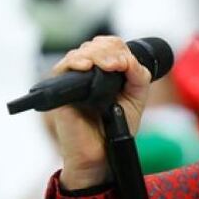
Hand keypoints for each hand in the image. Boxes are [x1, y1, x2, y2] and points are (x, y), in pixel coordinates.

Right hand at [46, 36, 151, 189]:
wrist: (102, 154)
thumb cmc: (116, 128)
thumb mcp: (136, 98)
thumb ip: (138, 76)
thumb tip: (128, 59)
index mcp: (106, 71)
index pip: (110, 46)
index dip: (120, 49)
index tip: (128, 65)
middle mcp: (88, 72)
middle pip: (96, 45)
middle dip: (110, 51)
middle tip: (119, 66)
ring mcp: (73, 80)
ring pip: (82, 52)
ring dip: (98, 55)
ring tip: (109, 67)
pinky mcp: (60, 91)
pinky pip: (63, 68)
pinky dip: (75, 62)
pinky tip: (86, 67)